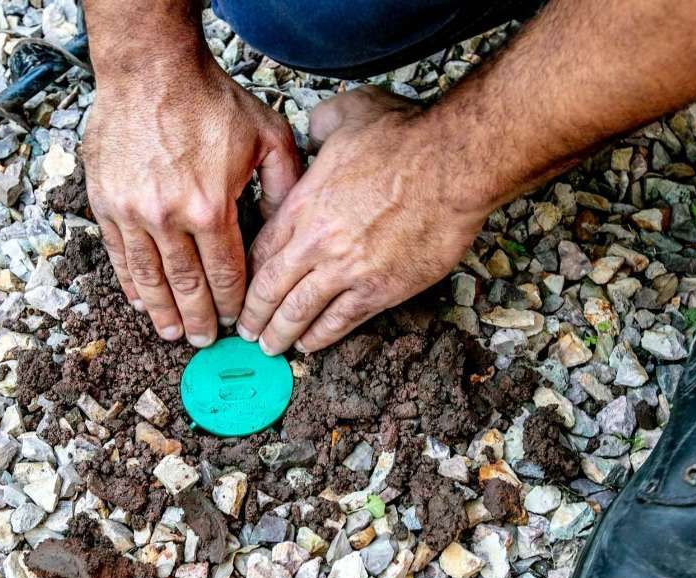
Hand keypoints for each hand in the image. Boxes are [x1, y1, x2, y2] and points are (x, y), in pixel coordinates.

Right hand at [82, 51, 300, 345]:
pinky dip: (131, 284)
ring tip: (173, 334)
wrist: (151, 70)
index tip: (238, 321)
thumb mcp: (268, 136)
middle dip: (200, 320)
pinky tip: (141, 301)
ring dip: (163, 312)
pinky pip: (120, 256)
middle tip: (205, 340)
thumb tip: (287, 227)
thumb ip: (283, 184)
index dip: (233, 304)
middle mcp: (170, 218)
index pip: (225, 274)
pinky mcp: (106, 203)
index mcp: (212, 208)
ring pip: (151, 279)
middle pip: (188, 286)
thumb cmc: (211, 100)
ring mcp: (134, 213)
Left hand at [236, 86, 495, 354]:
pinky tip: (309, 345)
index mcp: (304, 203)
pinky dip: (321, 337)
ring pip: (299, 312)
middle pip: (271, 288)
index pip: (261, 249)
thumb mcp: (349, 114)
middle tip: (246, 330)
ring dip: (280, 333)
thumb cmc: (406, 137)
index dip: (246, 274)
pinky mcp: (380, 290)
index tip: (241, 286)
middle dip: (254, 314)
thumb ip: (320, 125)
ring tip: (271, 346)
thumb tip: (313, 128)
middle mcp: (317, 242)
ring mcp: (348, 270)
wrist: (453, 163)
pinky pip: (340, 322)